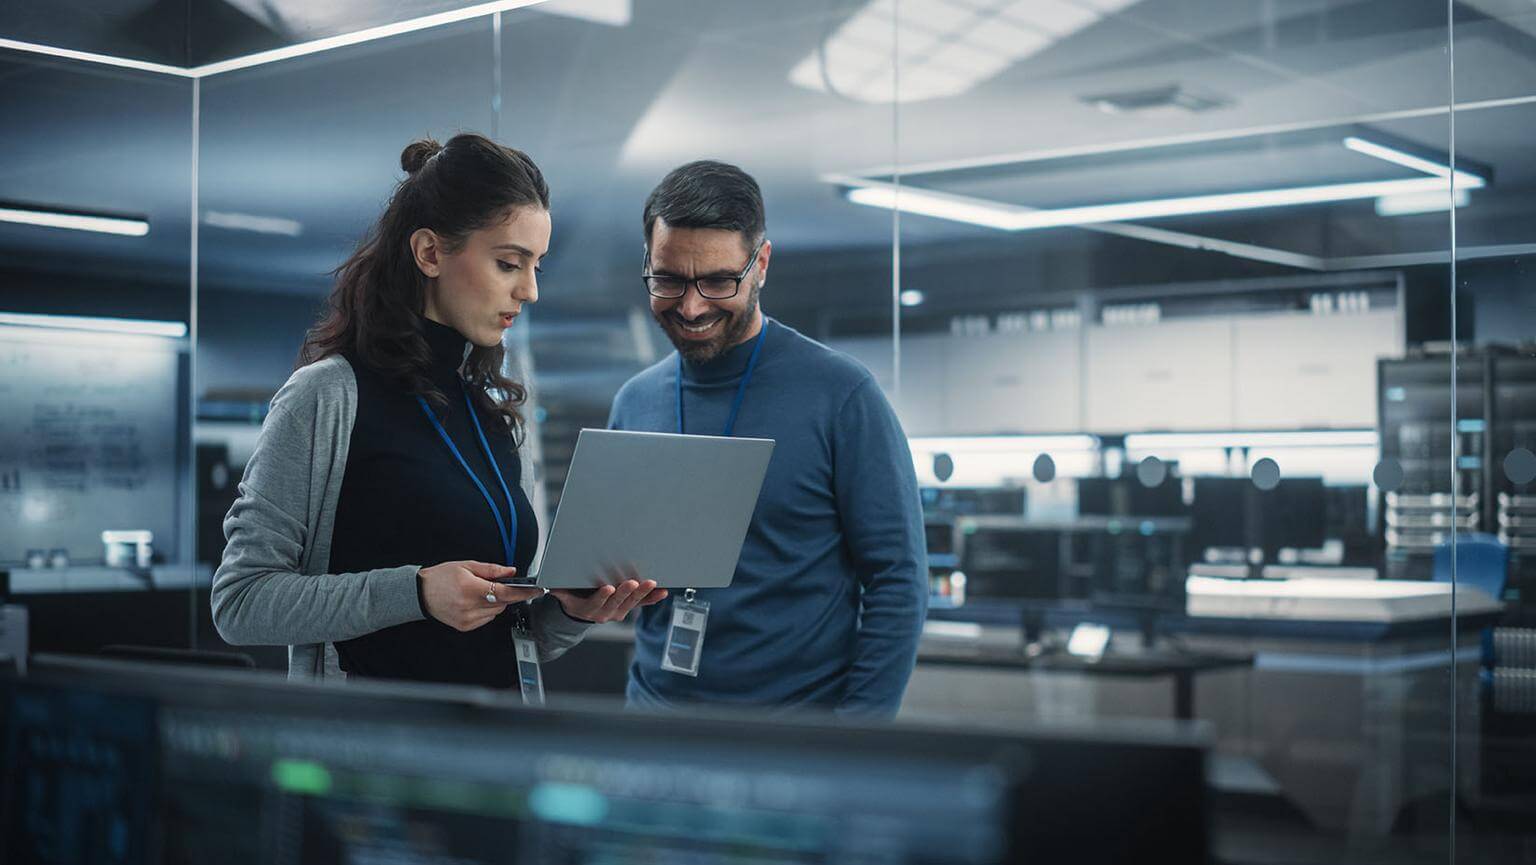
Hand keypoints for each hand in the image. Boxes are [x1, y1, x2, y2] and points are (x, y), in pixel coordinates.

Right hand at [418, 561, 540, 631]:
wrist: (421, 593)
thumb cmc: (441, 578)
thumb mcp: (466, 566)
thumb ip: (492, 569)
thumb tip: (511, 571)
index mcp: (470, 588)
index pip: (505, 592)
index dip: (523, 592)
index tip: (536, 590)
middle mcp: (469, 606)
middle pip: (503, 603)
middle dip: (504, 594)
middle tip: (493, 584)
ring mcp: (467, 619)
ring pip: (496, 612)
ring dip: (496, 602)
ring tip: (479, 592)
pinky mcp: (465, 626)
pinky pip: (487, 619)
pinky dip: (487, 610)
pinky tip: (474, 602)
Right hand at [551, 563, 667, 623]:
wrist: (582, 611)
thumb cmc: (574, 597)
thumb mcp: (563, 594)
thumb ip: (558, 590)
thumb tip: (544, 585)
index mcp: (589, 609)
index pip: (596, 603)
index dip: (602, 596)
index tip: (607, 588)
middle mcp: (605, 613)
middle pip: (616, 602)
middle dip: (625, 592)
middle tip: (632, 582)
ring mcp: (618, 611)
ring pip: (631, 603)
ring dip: (642, 593)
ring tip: (651, 583)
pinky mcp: (628, 607)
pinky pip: (642, 604)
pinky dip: (652, 598)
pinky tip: (662, 592)